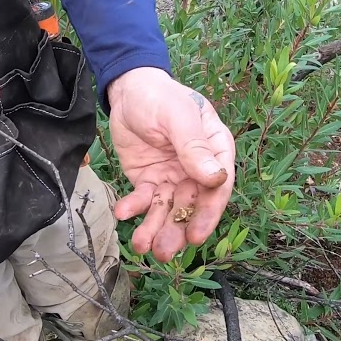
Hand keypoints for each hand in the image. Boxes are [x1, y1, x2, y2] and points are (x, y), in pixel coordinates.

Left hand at [106, 67, 235, 262]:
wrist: (127, 89)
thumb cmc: (160, 96)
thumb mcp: (178, 116)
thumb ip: (194, 146)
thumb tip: (216, 178)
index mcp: (216, 150)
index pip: (218, 187)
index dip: (207, 214)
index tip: (194, 236)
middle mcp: (198, 168)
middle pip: (192, 205)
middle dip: (177, 230)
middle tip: (163, 252)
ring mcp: (173, 176)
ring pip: (168, 209)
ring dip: (156, 228)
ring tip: (141, 246)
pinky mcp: (149, 180)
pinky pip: (144, 199)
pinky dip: (135, 208)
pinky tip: (122, 213)